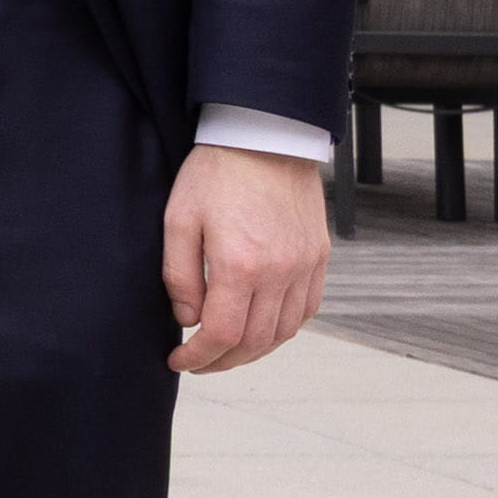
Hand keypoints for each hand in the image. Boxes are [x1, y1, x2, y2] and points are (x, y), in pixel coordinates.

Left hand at [163, 145, 329, 376]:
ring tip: (227, 351)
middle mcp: (281, 271)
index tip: (178, 361)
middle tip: (198, 362)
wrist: (265, 135)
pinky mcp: (319, 256)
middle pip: (255, 341)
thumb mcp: (180, 219)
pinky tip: (261, 328)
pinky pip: (307, 309)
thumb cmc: (217, 172)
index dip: (198, 357)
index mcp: (242, 264)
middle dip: (223, 361)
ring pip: (284, 331)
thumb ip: (180, 276)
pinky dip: (283, 328)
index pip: (222, 334)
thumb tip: (188, 319)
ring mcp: (305, 265)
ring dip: (254, 350)